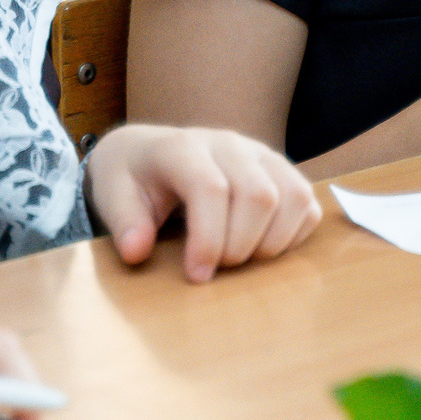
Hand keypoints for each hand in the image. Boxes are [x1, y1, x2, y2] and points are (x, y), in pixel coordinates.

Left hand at [86, 124, 322, 281]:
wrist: (148, 151)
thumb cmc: (132, 177)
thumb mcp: (113, 194)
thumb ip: (124, 223)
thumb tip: (137, 252)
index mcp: (183, 148)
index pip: (211, 189)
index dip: (209, 239)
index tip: (197, 276)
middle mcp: (228, 143)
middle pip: (259, 195)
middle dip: (241, 246)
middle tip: (217, 269)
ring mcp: (259, 153)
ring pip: (293, 196)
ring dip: (272, 242)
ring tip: (241, 260)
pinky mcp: (280, 169)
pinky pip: (307, 201)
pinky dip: (293, 234)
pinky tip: (262, 246)